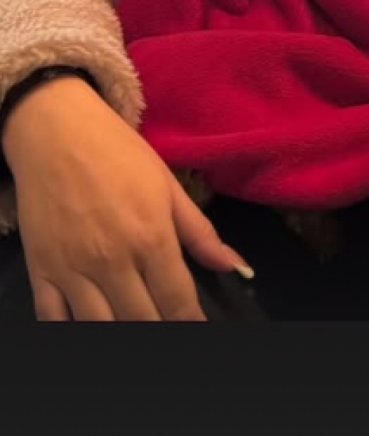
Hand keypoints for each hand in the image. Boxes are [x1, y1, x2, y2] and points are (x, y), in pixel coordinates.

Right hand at [2, 76, 251, 320]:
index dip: (191, 323)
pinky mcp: (40, 271)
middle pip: (143, 321)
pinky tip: (92, 323)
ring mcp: (73, 270)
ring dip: (122, 332)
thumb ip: (200, 231)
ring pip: (101, 328)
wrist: (56, 129)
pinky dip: (72, 330)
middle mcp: (113, 260)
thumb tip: (235, 266)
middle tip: (168, 324)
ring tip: (136, 322)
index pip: (177, 302)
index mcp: (151, 236)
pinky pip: (53, 321)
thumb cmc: (117, 151)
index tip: (196, 326)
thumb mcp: (166, 184)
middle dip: (161, 329)